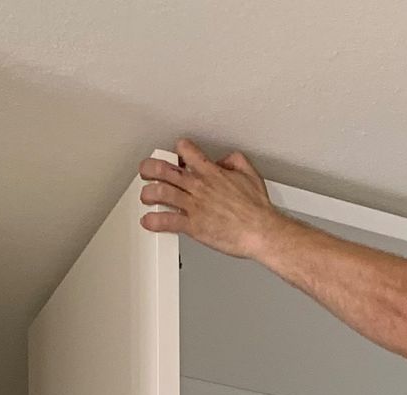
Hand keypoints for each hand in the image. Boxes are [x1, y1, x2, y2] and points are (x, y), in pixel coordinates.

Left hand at [139, 140, 284, 259]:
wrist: (261, 232)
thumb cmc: (257, 209)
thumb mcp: (250, 174)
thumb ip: (235, 161)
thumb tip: (223, 160)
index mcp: (211, 172)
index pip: (185, 150)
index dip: (178, 151)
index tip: (175, 156)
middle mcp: (199, 186)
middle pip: (163, 170)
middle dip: (149, 169)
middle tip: (146, 172)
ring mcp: (195, 206)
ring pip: (160, 192)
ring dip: (148, 193)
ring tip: (145, 196)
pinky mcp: (194, 226)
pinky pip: (167, 221)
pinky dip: (153, 221)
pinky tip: (148, 221)